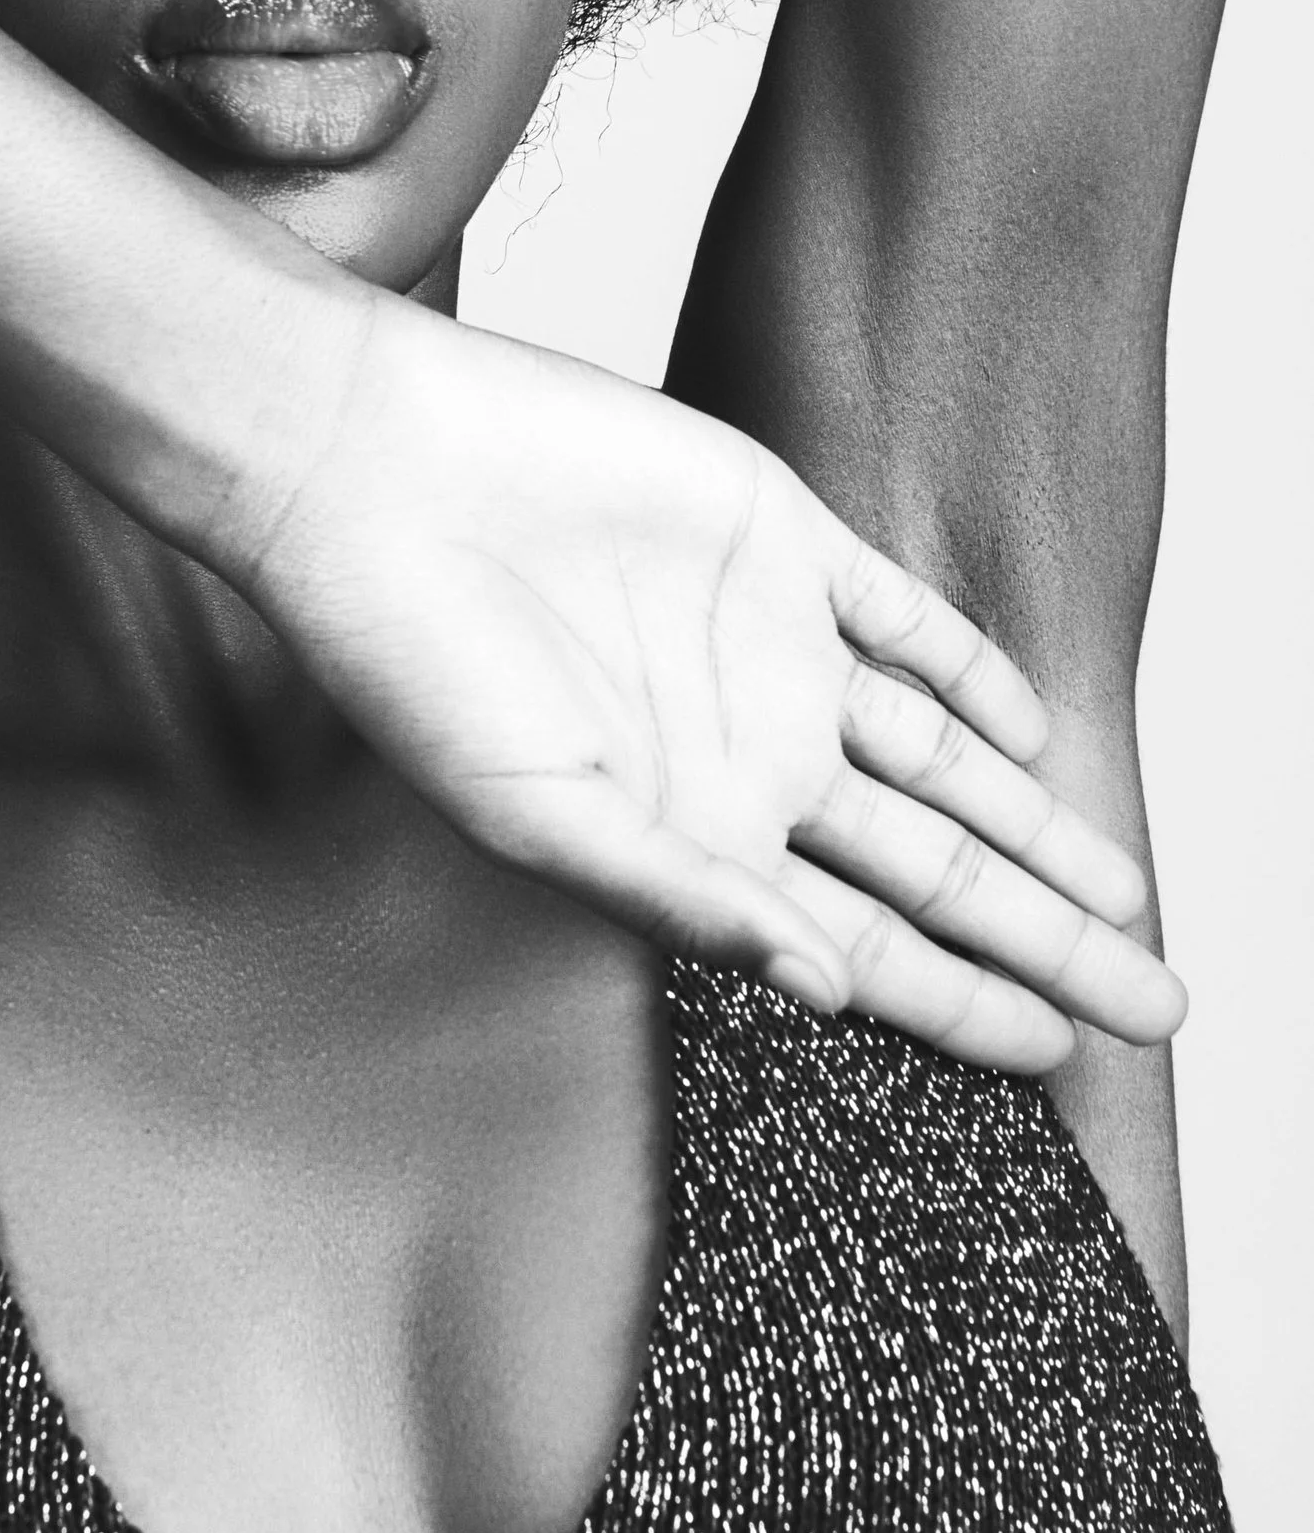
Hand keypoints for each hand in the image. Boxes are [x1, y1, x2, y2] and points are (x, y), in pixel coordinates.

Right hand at [241, 298, 1179, 1072]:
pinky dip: (977, 670)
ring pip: (944, 762)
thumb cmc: (411, 658)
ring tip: (1128, 891)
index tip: (1063, 1060)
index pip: (862, 950)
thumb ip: (678, 897)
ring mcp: (767, 652)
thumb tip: (817, 986)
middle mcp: (743, 759)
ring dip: (1036, 825)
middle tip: (1159, 1004)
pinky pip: (906, 620)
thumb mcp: (536, 809)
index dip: (966, 1006)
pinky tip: (1036, 732)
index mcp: (688, 838)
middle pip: (934, 873)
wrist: (373, 472)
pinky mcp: (776, 539)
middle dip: (1046, 940)